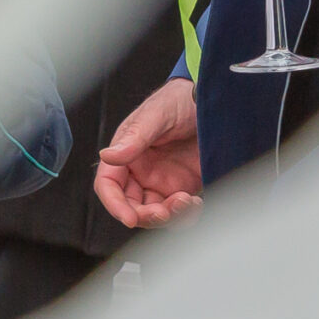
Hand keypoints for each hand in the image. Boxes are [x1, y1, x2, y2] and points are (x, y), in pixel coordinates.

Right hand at [94, 78, 201, 228]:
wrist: (211, 100)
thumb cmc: (178, 101)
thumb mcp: (156, 116)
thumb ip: (133, 139)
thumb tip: (107, 156)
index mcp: (126, 154)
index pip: (109, 185)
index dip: (114, 204)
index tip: (129, 218)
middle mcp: (141, 171)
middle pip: (131, 205)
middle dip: (145, 215)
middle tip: (163, 212)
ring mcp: (162, 181)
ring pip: (156, 213)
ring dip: (168, 217)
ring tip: (186, 201)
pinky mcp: (184, 186)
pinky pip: (180, 212)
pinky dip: (187, 215)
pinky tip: (196, 203)